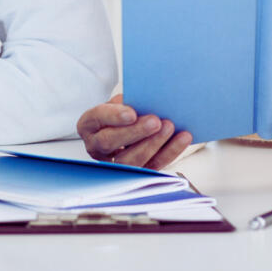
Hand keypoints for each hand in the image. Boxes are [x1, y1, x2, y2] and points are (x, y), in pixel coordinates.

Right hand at [77, 94, 192, 169]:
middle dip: (134, 132)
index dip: (113, 117)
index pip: (96, 119)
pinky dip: (170, 151)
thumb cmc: (122, 112)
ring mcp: (114, 162)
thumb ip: (127, 102)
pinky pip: (153, 165)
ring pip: (130, 160)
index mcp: (89, 125)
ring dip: (152, 144)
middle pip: (110, 142)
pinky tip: (182, 138)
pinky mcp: (136, 172)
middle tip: (155, 121)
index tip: (132, 112)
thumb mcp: (119, 103)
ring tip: (169, 127)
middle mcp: (96, 146)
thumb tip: (148, 98)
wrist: (127, 127)